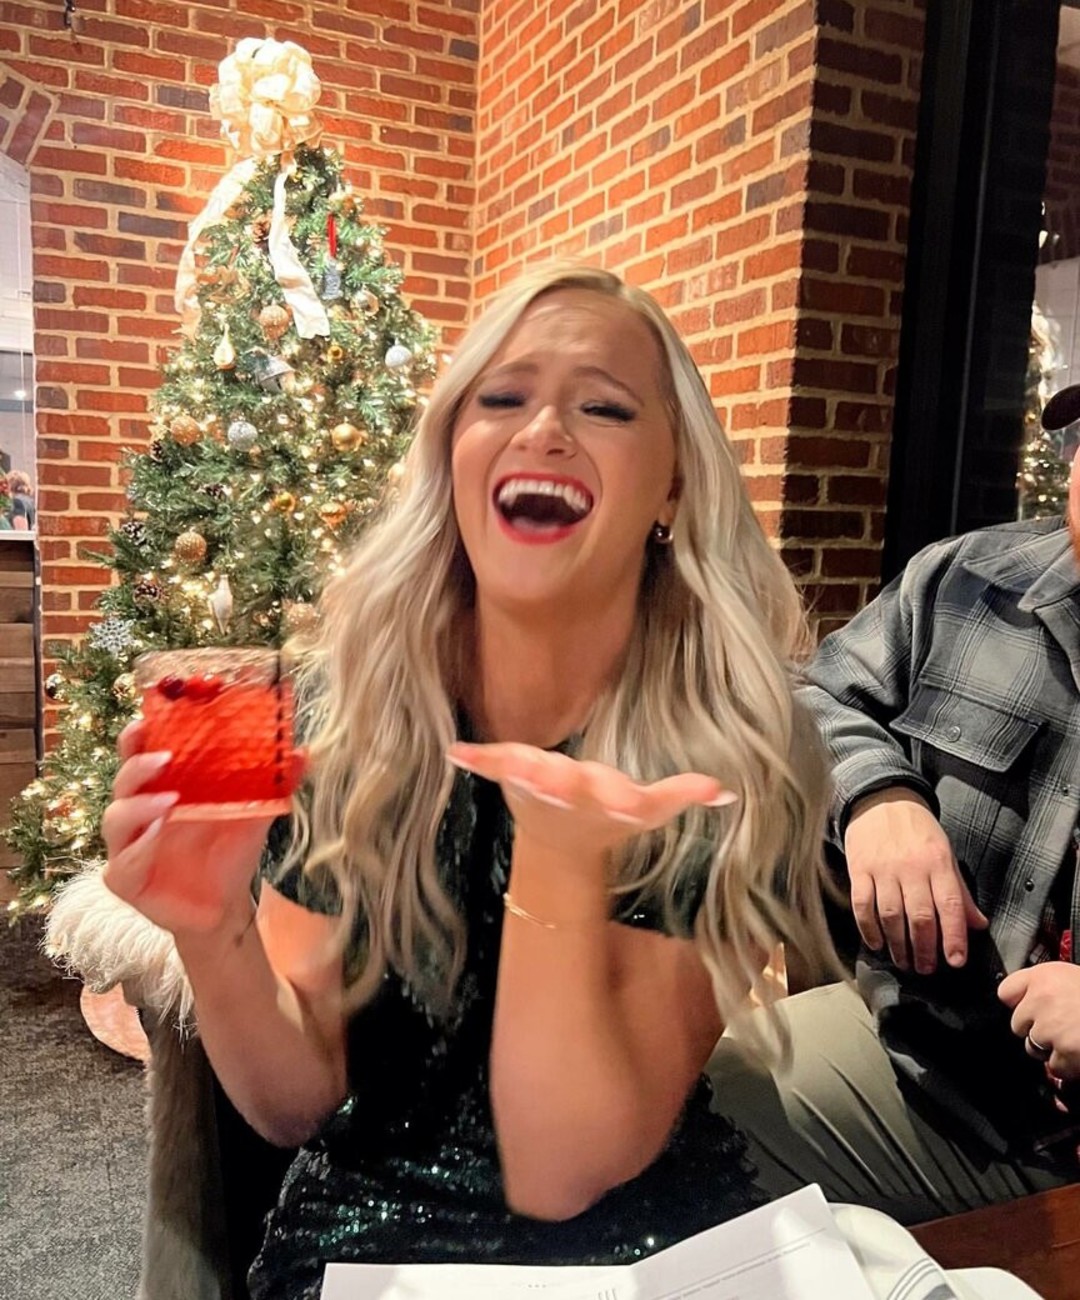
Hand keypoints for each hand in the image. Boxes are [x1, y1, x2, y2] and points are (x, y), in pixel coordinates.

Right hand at [101, 720, 279, 936]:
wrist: (227, 903)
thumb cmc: (231, 850)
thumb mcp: (255, 813)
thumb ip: (275, 783)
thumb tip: (302, 752)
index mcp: (162, 785)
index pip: (142, 751)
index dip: (141, 732)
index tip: (153, 714)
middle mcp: (139, 810)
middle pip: (123, 776)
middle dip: (137, 761)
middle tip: (166, 757)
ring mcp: (128, 845)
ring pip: (116, 817)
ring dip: (139, 806)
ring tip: (171, 800)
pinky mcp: (125, 879)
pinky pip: (121, 862)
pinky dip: (137, 848)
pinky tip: (156, 837)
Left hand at [447, 741, 735, 864]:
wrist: (561, 841)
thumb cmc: (609, 813)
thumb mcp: (649, 808)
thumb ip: (683, 794)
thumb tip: (728, 791)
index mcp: (609, 801)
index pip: (626, 802)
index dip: (632, 801)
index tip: (632, 803)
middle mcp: (574, 794)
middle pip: (572, 786)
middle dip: (565, 780)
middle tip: (558, 775)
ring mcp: (540, 785)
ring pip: (530, 773)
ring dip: (517, 769)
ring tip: (502, 762)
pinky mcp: (515, 773)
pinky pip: (494, 763)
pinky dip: (476, 759)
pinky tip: (455, 752)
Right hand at [844, 789, 987, 973]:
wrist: (881, 800)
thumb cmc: (918, 832)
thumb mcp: (946, 854)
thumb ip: (959, 891)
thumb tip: (978, 925)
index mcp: (938, 862)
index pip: (950, 905)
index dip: (954, 936)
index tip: (955, 961)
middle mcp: (912, 867)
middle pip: (920, 917)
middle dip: (925, 949)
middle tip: (926, 969)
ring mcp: (883, 869)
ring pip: (892, 916)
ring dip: (899, 945)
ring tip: (904, 962)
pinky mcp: (859, 870)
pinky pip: (863, 906)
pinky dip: (869, 929)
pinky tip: (877, 943)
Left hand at [999, 962, 1079, 1080]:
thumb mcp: (1072, 978)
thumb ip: (1046, 987)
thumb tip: (1024, 1005)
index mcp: (1044, 976)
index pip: (1006, 992)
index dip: (1019, 1003)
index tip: (1031, 1008)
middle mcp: (1041, 1000)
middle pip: (1017, 1024)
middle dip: (1036, 1029)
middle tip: (1063, 1026)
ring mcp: (1051, 1028)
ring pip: (1033, 1048)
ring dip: (1051, 1048)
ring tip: (1076, 1039)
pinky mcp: (1065, 1053)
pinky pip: (1054, 1067)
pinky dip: (1067, 1065)